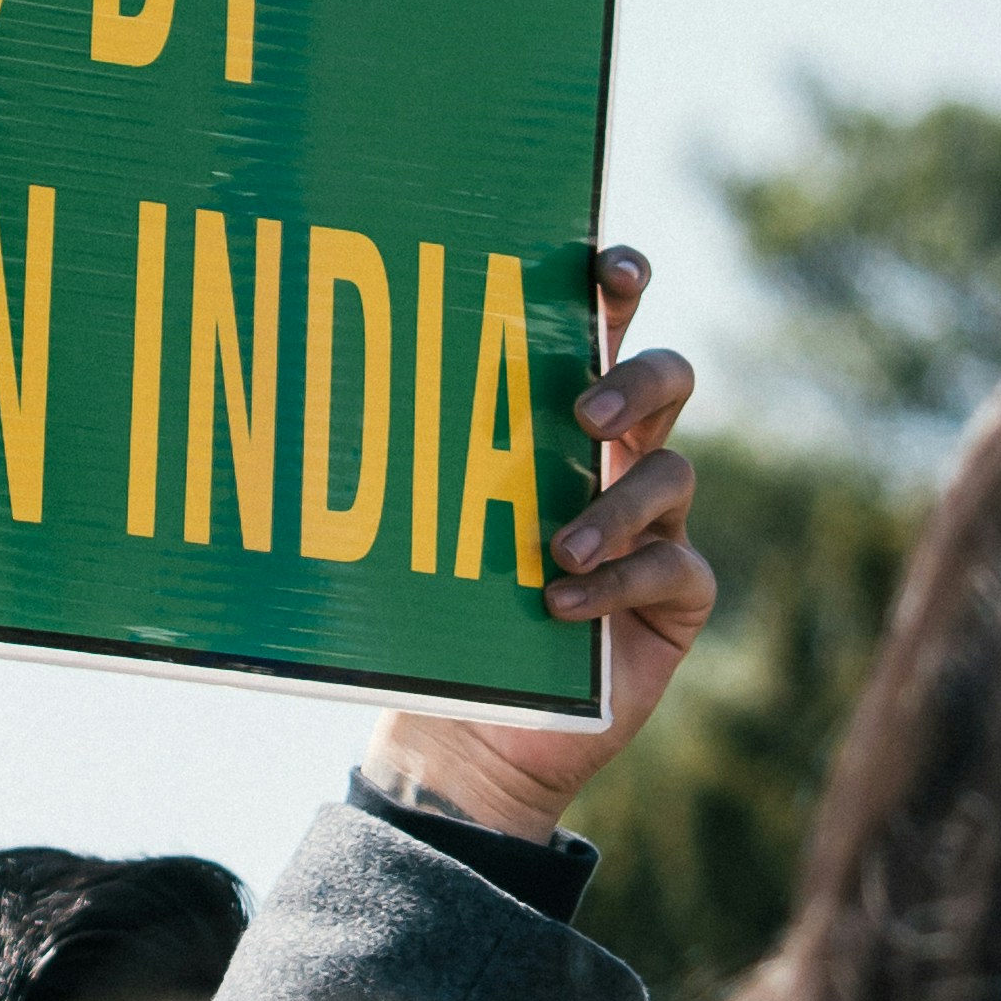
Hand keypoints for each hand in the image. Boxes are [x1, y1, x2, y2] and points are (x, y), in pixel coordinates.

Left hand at [358, 246, 712, 842]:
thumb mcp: (427, 525)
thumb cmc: (442, 612)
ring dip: (613, 504)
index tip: (605, 269)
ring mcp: (658, 527)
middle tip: (582, 412)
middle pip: (668, 379)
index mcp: (565, 421)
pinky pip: (673, 566)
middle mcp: (622, 460)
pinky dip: (616, 582)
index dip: (618, 285)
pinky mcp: (678, 596)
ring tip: (557, 547)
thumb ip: (418, 460)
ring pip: (673, 474)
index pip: (605, 327)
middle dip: (637, 380)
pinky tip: (560, 604)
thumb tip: (323, 376)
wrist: (470, 731)